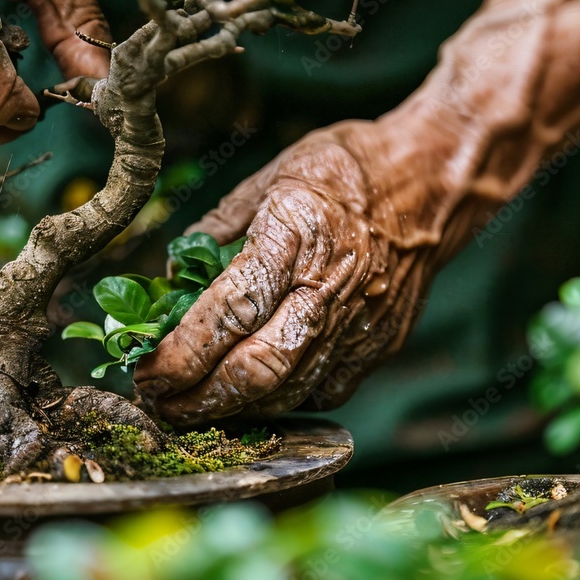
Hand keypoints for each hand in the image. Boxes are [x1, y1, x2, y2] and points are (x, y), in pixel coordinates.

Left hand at [133, 0, 579, 426]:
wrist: (433, 182)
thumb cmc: (349, 170)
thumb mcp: (271, 176)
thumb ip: (219, 228)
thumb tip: (175, 272)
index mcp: (296, 236)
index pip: (228, 311)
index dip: (181, 353)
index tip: (146, 371)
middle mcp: (329, 288)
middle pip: (257, 369)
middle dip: (198, 399)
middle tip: (159, 403)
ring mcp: (360, 323)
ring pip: (289, 391)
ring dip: (233, 410)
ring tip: (194, 406)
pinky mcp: (379, 344)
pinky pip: (325, 390)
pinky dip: (282, 402)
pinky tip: (252, 397)